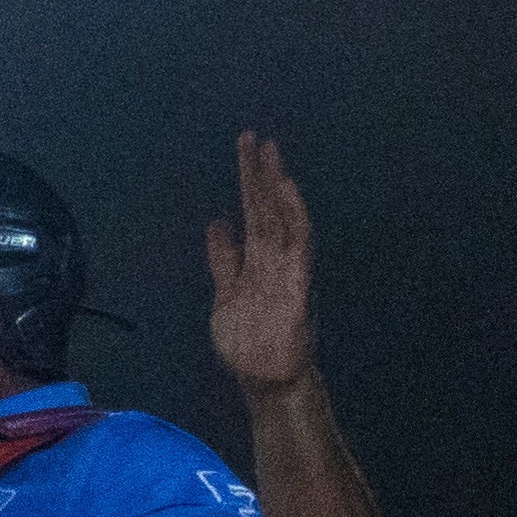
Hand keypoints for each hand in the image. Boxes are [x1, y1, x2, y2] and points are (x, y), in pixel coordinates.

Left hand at [203, 131, 314, 393]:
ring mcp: (286, 268)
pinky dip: (294, 215)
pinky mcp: (297, 282)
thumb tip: (217, 222)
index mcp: (255, 260)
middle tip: (252, 137)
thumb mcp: (225, 295)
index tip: (245, 149)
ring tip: (269, 152)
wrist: (266, 379)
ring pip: (281, 217)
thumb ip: (223, 260)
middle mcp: (273, 258)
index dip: (248, 181)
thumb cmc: (248, 341)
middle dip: (259, 173)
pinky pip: (299, 242)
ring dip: (275, 185)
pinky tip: (286, 189)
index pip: (252, 211)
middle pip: (265, 208)